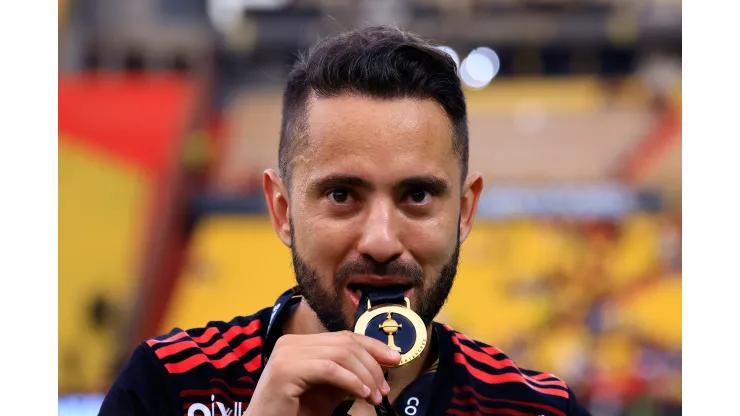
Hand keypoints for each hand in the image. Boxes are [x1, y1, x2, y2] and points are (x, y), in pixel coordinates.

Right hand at [245, 331, 401, 415]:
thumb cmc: (293, 413)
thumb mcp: (327, 390)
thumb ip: (347, 375)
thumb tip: (379, 366)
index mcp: (299, 343)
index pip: (344, 337)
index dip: (373, 346)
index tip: (394, 359)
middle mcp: (291, 342)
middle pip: (345, 343)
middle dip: (372, 364)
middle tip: (384, 388)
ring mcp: (286, 353)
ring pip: (341, 354)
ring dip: (365, 375)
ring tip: (374, 395)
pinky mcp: (286, 370)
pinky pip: (329, 369)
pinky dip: (351, 381)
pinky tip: (362, 394)